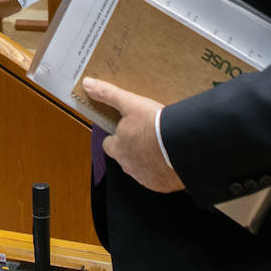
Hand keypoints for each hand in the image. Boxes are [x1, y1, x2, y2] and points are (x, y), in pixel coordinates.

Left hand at [84, 77, 183, 193]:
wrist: (182, 145)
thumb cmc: (155, 125)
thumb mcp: (130, 104)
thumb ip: (108, 94)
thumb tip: (88, 84)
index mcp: (117, 147)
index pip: (108, 144)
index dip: (117, 136)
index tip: (127, 129)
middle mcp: (127, 166)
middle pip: (124, 157)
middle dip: (132, 149)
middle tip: (146, 136)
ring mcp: (144, 177)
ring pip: (140, 169)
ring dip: (147, 160)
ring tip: (160, 146)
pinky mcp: (161, 185)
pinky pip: (158, 179)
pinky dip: (161, 170)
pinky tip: (169, 158)